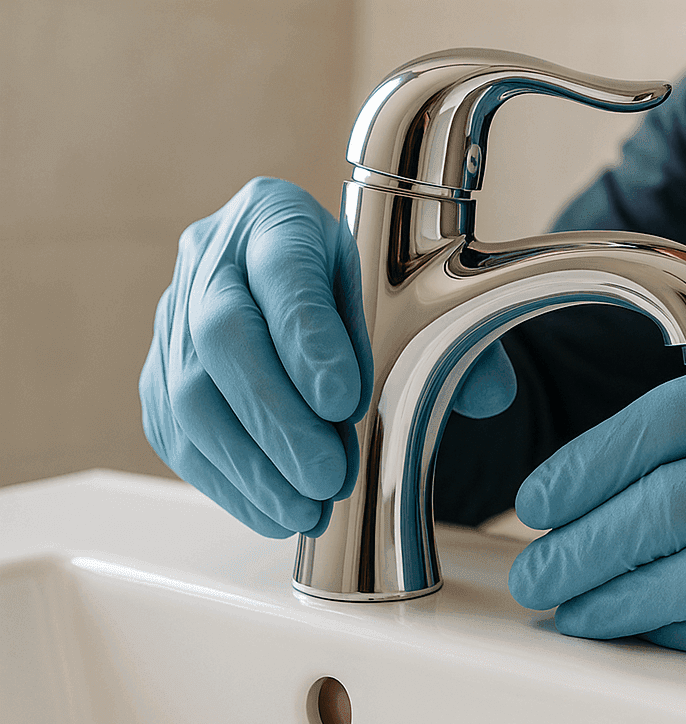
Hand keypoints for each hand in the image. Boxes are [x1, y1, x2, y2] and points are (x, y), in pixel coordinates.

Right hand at [140, 177, 516, 537]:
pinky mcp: (159, 369)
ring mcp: (173, 313)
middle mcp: (212, 254)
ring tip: (305, 507)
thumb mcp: (415, 289)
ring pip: (188, 392)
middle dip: (277, 418)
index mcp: (277, 215)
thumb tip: (487, 394)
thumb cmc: (367, 285)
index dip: (308, 339)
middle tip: (328, 476)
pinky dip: (225, 479)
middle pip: (223, 336)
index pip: (283, 268)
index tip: (345, 402)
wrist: (311, 284)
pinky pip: (173, 431)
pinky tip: (273, 508)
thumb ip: (454, 334)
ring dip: (250, 463)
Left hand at [508, 332, 685, 663]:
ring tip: (577, 612)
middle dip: (589, 543)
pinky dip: (685, 635)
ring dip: (624, 600)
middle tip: (540, 570)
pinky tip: (647, 636)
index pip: (671, 416)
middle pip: (676, 499)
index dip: (592, 462)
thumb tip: (594, 502)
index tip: (540, 500)